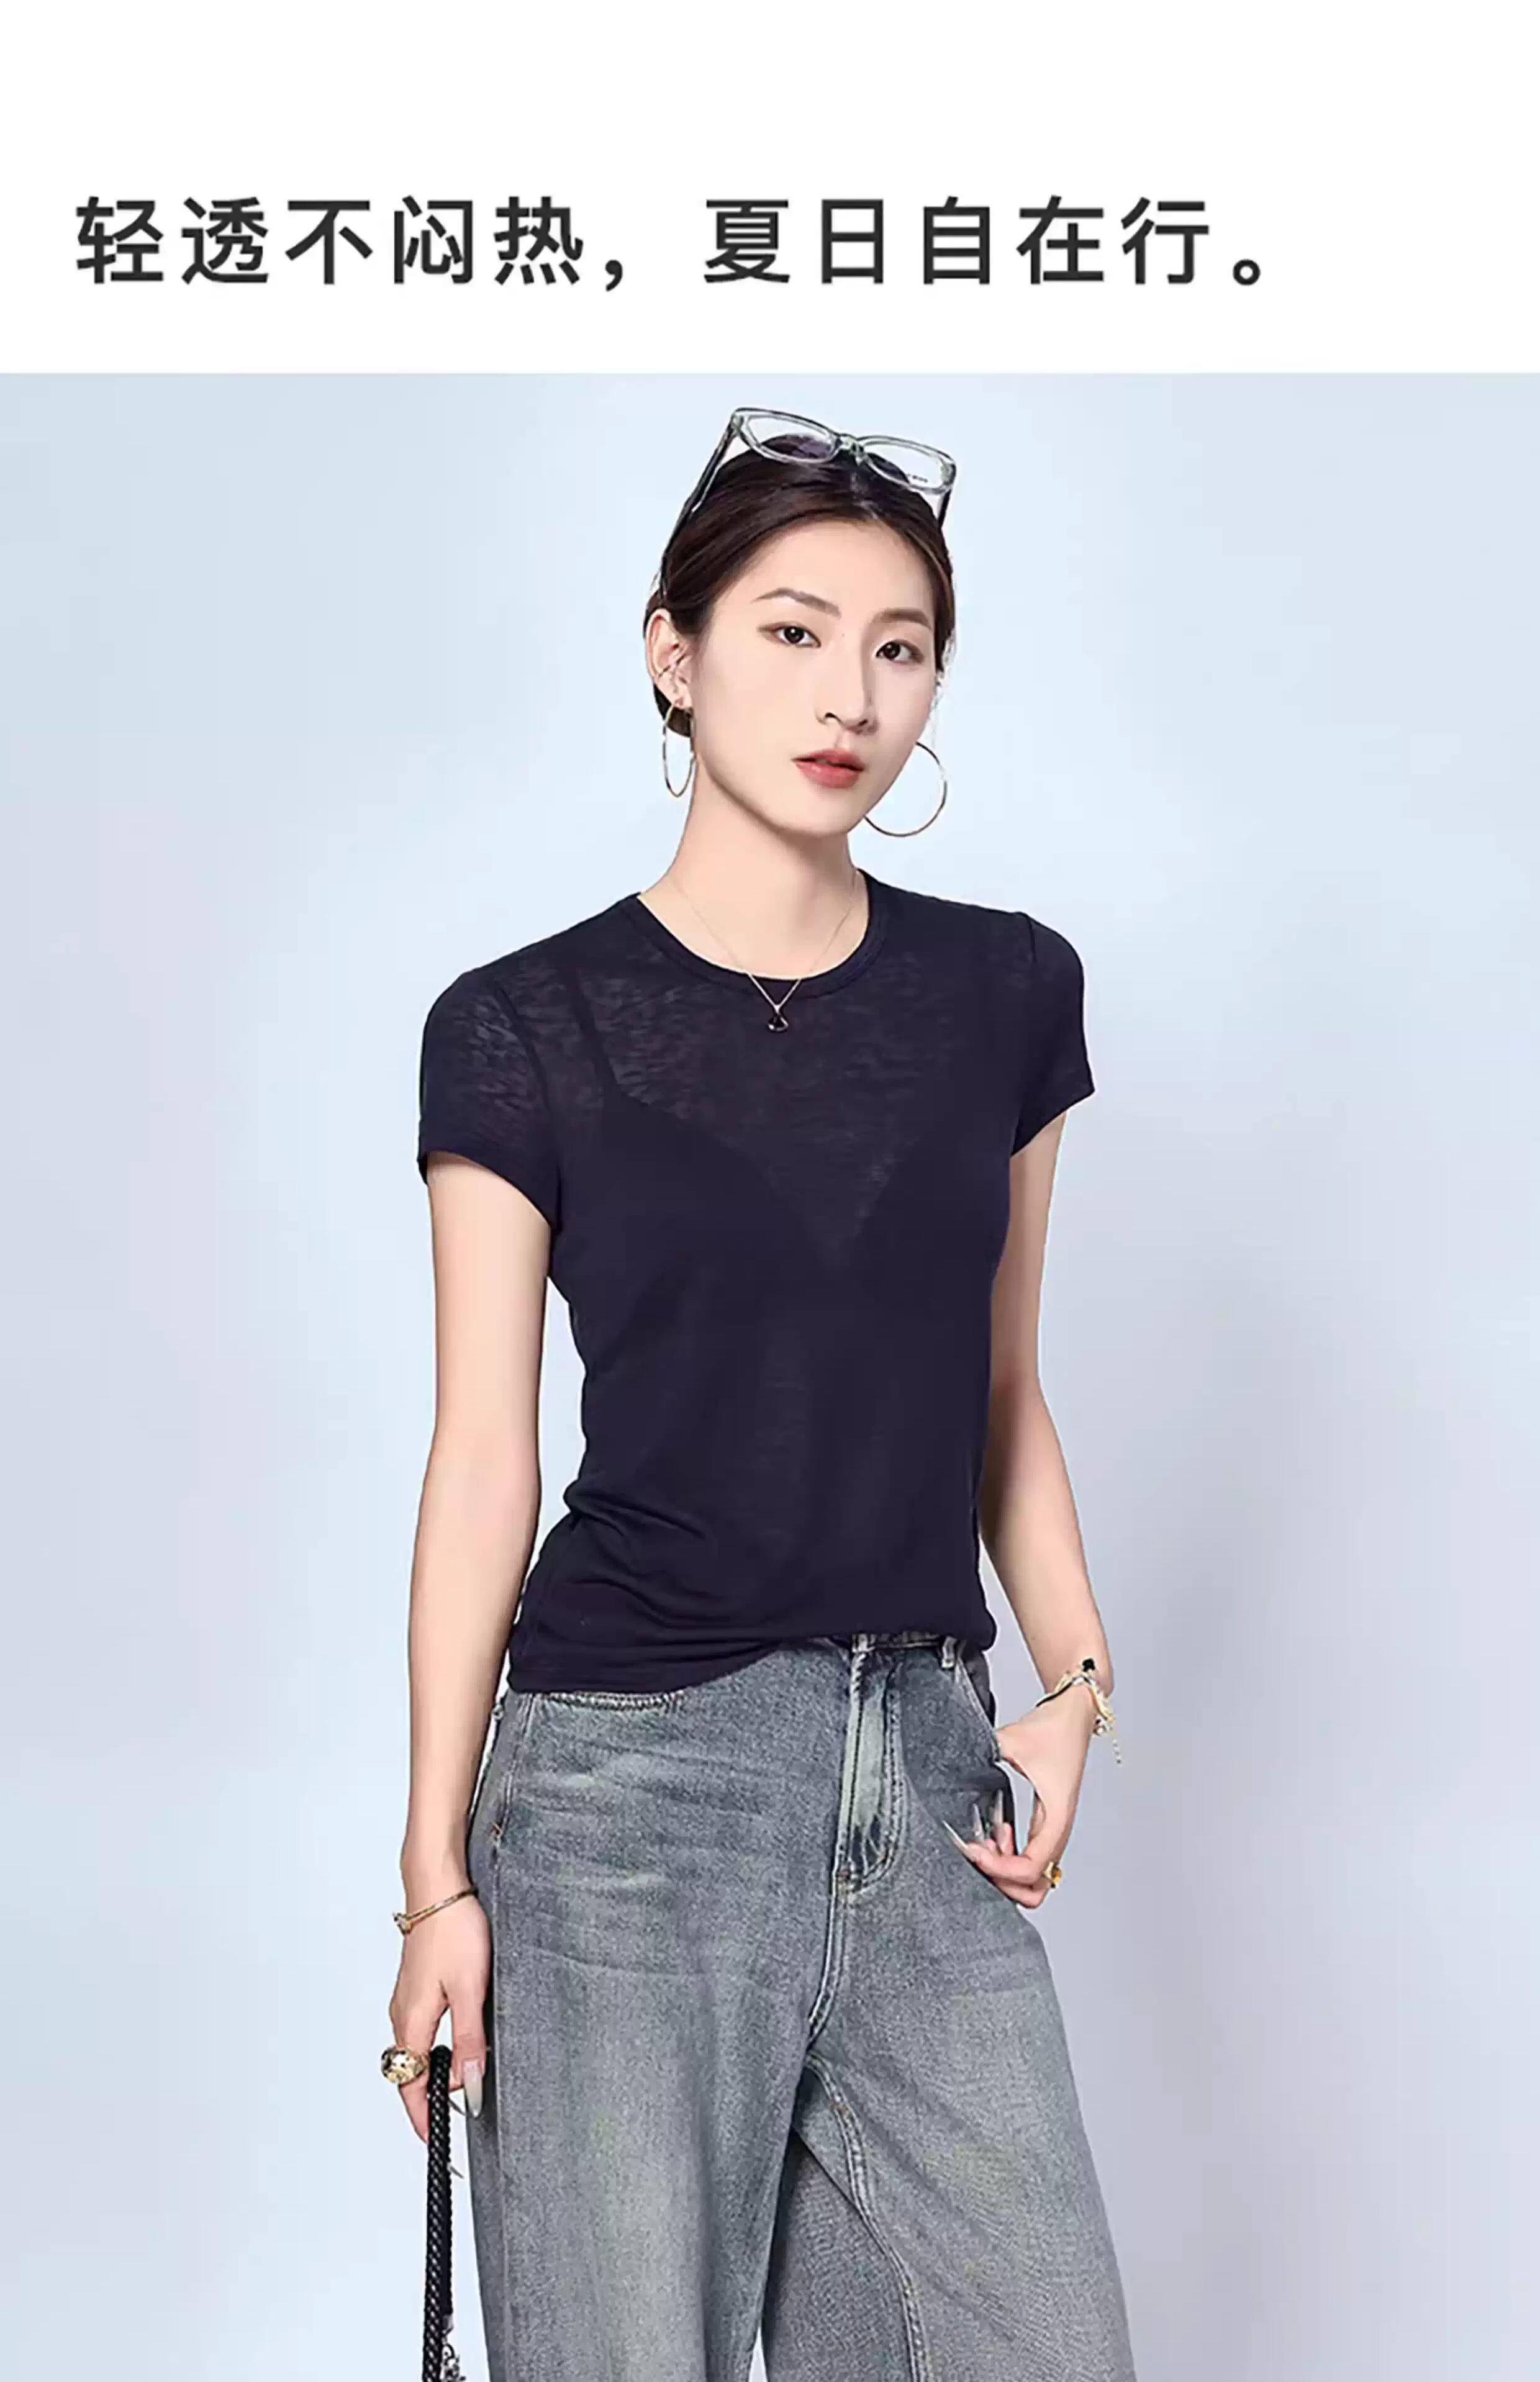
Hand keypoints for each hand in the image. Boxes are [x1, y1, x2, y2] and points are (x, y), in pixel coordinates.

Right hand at [387, 1887, 491, 2142]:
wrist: (439, 1886)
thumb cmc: (454, 1930)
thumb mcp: (471, 1991)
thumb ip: (469, 2041)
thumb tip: (468, 2089)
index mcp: (411, 2021)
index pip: (410, 2086)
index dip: (423, 2118)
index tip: (437, 2144)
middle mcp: (403, 2014)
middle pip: (412, 2072)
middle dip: (435, 2096)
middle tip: (467, 2107)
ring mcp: (408, 1999)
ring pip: (419, 2049)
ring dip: (440, 2068)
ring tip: (470, 2075)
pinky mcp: (417, 1985)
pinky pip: (423, 2029)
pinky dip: (440, 2045)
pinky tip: (463, 2038)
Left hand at [955, 1686, 1095, 1908]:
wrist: (1075, 1714)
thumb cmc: (1053, 1728)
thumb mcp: (1012, 1740)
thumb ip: (982, 1753)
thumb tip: (951, 1762)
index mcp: (1056, 1818)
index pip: (1030, 1869)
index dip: (998, 1868)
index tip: (974, 1848)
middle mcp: (1058, 1831)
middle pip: (1036, 1889)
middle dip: (1003, 1882)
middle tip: (979, 1853)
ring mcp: (1053, 1831)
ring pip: (1035, 1880)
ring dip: (1007, 1872)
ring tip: (988, 1843)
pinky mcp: (1047, 1824)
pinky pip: (1032, 1860)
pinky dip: (1012, 1858)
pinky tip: (997, 1834)